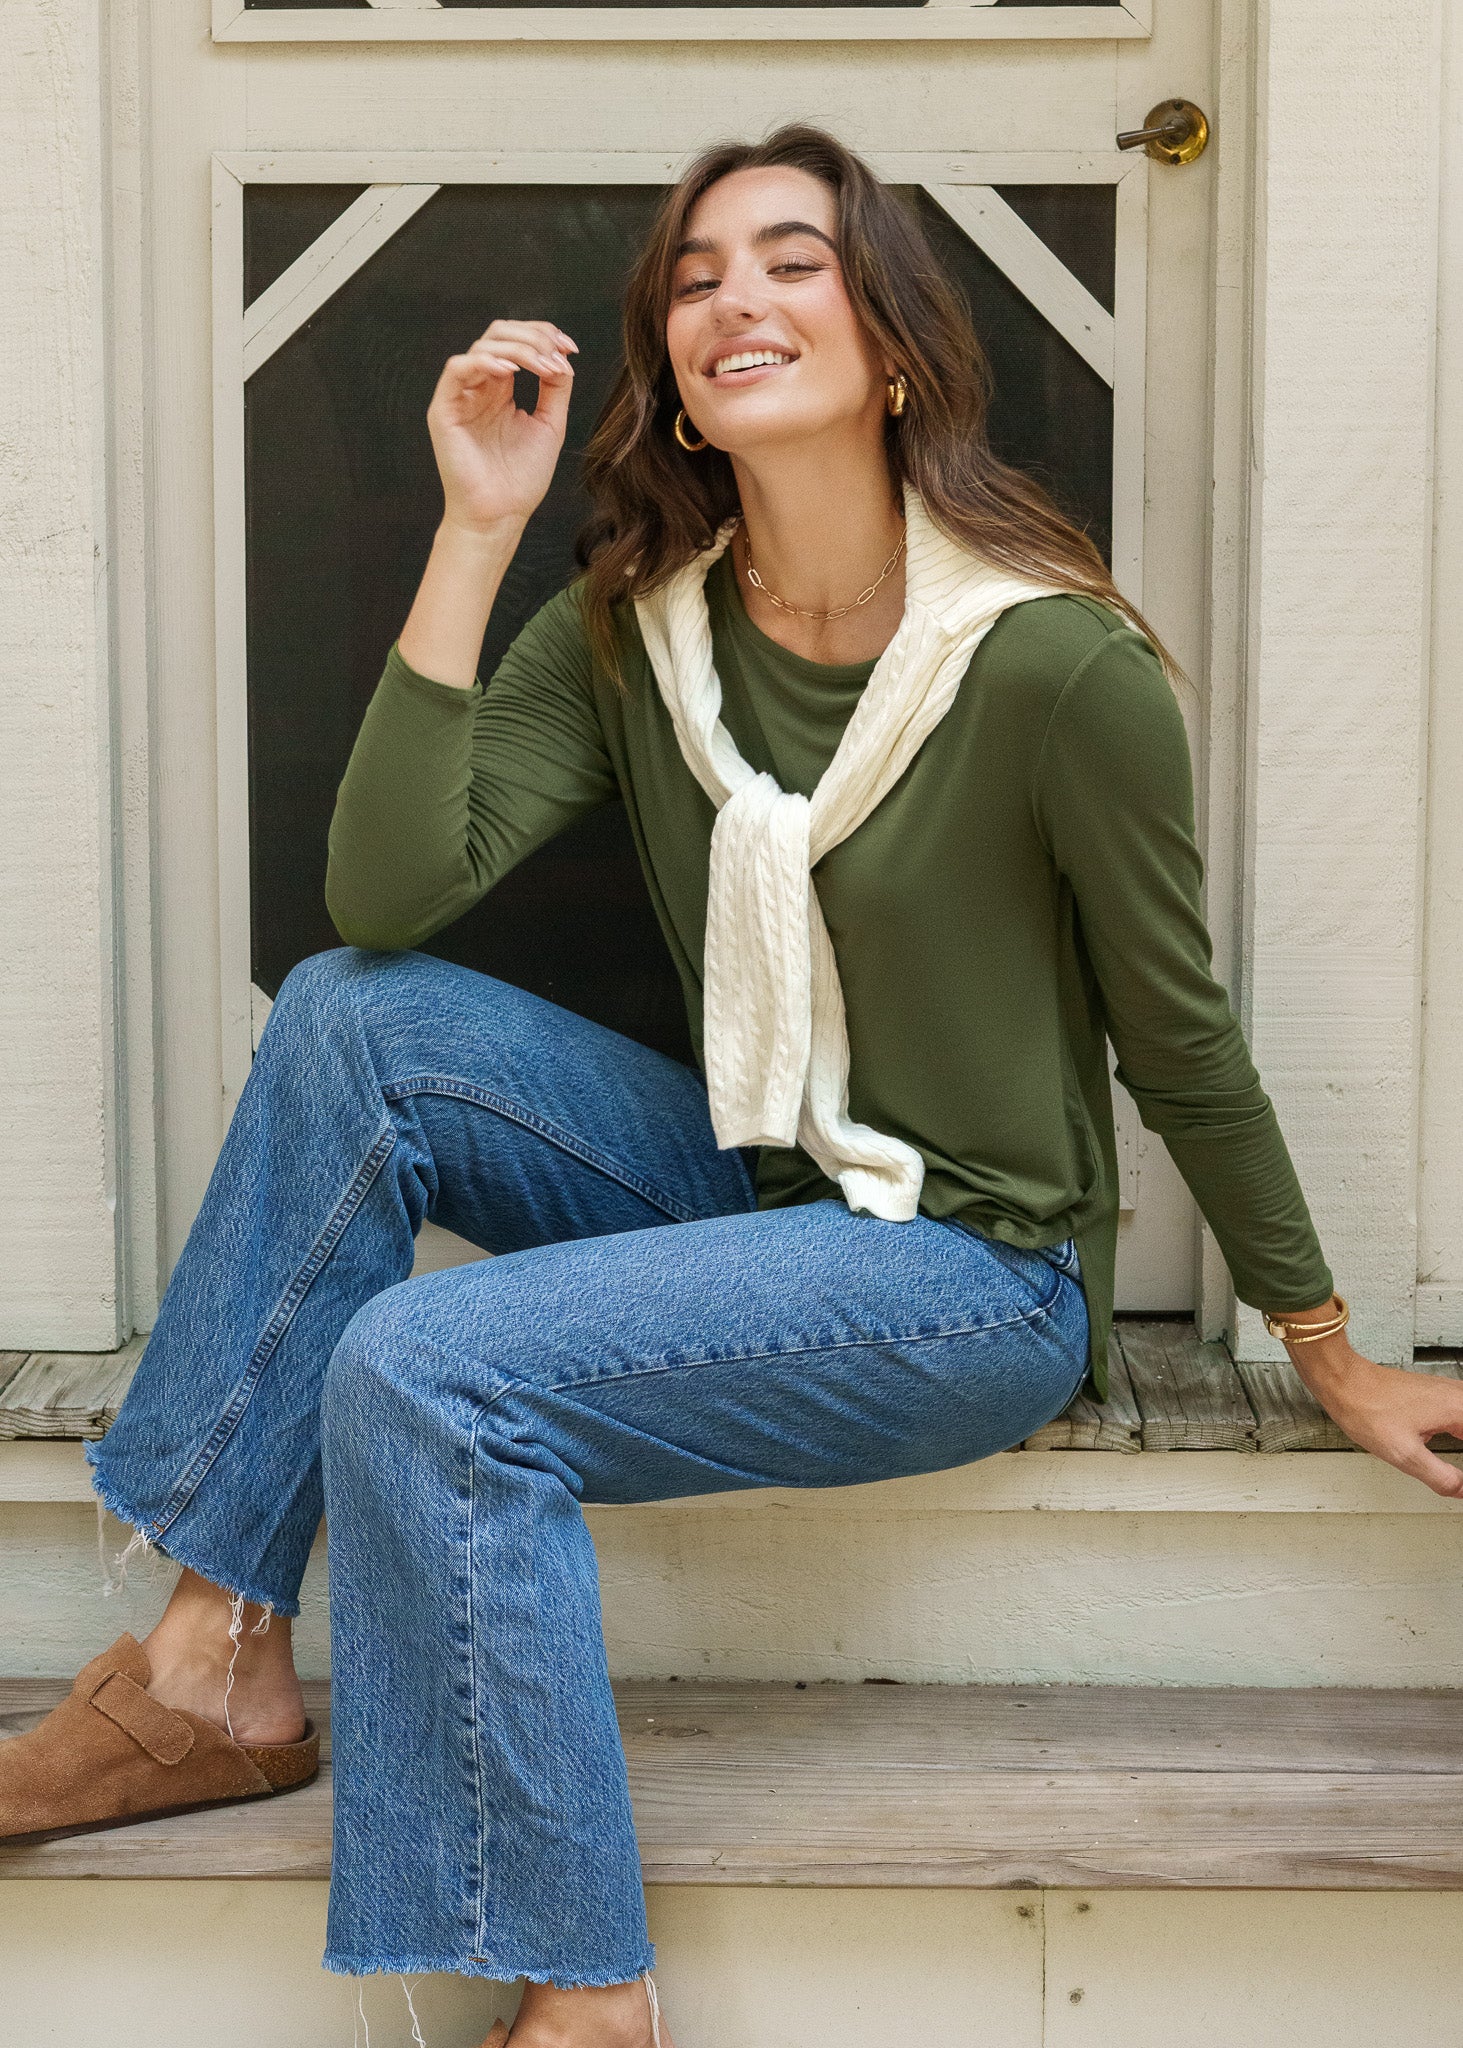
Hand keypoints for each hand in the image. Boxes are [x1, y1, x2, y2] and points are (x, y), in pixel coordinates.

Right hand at [426, 318, 576, 536]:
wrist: (500, 515)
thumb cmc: (521, 478)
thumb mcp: (550, 425)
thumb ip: (555, 388)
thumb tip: (562, 355)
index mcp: (501, 389)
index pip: (517, 342)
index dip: (543, 335)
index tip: (571, 348)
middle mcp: (480, 387)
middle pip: (498, 335)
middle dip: (532, 336)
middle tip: (557, 352)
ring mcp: (461, 396)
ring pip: (482, 346)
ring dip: (518, 349)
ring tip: (544, 367)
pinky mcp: (444, 409)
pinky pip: (457, 369)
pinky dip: (484, 362)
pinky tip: (510, 371)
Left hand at [1286, 1327, 1462, 1497]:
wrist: (1344, 1382)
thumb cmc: (1367, 1409)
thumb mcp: (1405, 1455)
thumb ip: (1441, 1477)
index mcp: (1458, 1409)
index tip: (1462, 1484)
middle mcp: (1457, 1397)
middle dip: (1462, 1458)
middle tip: (1458, 1482)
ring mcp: (1447, 1393)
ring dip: (1462, 1442)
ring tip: (1456, 1473)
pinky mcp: (1436, 1395)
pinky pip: (1460, 1416)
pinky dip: (1461, 1433)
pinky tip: (1455, 1444)